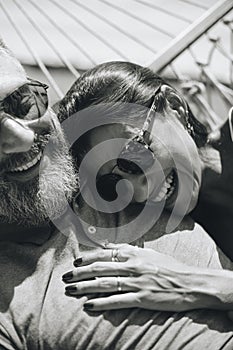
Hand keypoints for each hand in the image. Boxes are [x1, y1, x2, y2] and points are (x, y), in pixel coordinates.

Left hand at [62, 244, 218, 311]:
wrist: (190, 283)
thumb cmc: (169, 267)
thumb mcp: (148, 253)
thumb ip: (126, 250)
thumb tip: (107, 246)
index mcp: (134, 254)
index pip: (105, 254)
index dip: (88, 258)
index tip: (76, 262)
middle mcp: (133, 266)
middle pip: (101, 269)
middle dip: (81, 273)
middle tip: (66, 278)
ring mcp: (137, 282)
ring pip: (105, 284)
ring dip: (86, 287)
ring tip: (71, 290)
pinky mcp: (142, 298)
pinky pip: (118, 300)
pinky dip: (102, 303)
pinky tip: (89, 305)